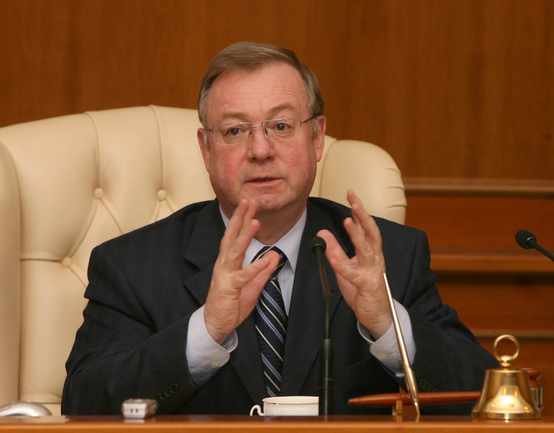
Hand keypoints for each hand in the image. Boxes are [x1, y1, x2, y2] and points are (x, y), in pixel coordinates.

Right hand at [204, 199, 278, 344]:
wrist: (214, 324)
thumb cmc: (230, 304)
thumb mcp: (252, 285)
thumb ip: (263, 270)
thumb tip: (274, 254)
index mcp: (228, 261)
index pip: (235, 236)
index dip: (243, 220)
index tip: (250, 204)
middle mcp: (224, 264)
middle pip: (232, 236)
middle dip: (241, 218)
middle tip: (249, 200)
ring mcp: (225, 275)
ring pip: (235, 251)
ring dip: (245, 235)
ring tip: (255, 220)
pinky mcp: (229, 288)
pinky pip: (243, 276)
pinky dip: (255, 267)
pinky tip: (265, 258)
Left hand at [317, 190, 391, 338]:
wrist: (377, 315)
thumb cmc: (363, 290)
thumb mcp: (346, 267)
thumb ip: (336, 250)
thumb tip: (323, 233)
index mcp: (371, 252)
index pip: (366, 227)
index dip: (359, 210)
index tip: (351, 194)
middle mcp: (375, 259)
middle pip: (371, 232)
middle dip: (362, 215)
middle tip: (354, 199)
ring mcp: (373, 272)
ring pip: (366, 250)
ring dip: (357, 235)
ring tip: (348, 221)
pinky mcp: (367, 286)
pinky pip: (353, 274)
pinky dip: (342, 264)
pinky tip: (333, 256)